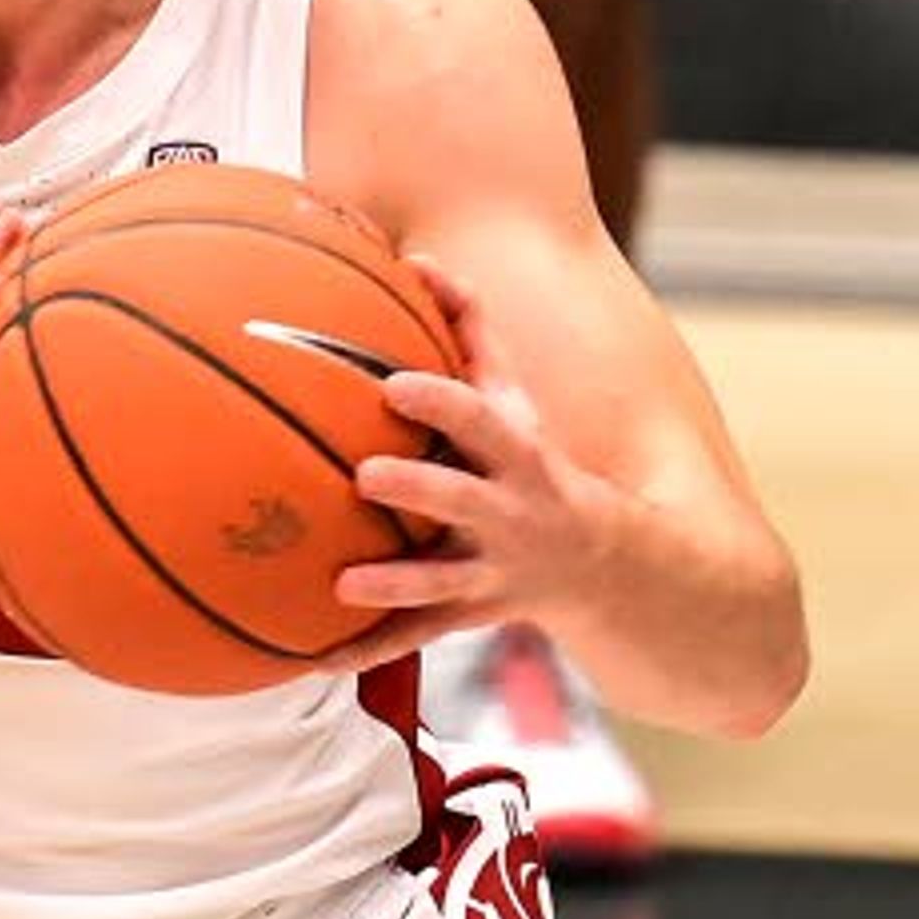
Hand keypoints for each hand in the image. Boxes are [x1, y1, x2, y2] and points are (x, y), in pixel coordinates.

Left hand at [330, 255, 614, 651]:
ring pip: (440, 583)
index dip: (443, 404)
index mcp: (519, 455)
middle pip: (464, 501)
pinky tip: (310, 658)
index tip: (397, 386)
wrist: (608, 565)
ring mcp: (490, 572)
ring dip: (395, 583)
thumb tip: (422, 259)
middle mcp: (508, 515)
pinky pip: (411, 639)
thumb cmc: (533, 461)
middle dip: (420, 491)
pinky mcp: (467, 617)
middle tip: (366, 476)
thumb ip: (473, 333)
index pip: (482, 421)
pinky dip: (364, 651)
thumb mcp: (517, 401)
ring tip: (342, 583)